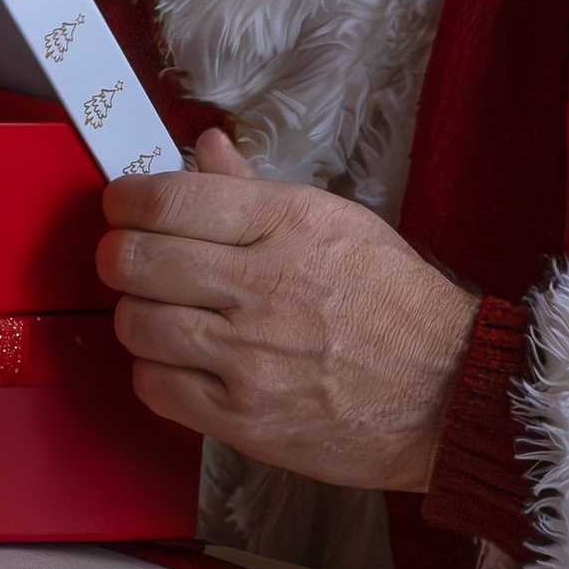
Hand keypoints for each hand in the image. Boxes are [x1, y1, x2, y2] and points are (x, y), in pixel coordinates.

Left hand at [99, 128, 479, 491]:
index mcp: (289, 225)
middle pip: (136, 261)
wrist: (449, 395)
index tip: (121, 208)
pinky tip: (180, 362)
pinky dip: (154, 372)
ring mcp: (250, 358)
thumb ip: (257, 190)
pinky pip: (155, 388)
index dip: (124, 202)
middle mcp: (264, 286)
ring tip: (160, 313)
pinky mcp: (244, 420)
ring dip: (136, 315)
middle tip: (128, 260)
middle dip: (118, 256)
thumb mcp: (339, 224)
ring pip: (137, 324)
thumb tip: (204, 149)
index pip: (166, 200)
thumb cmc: (398, 306)